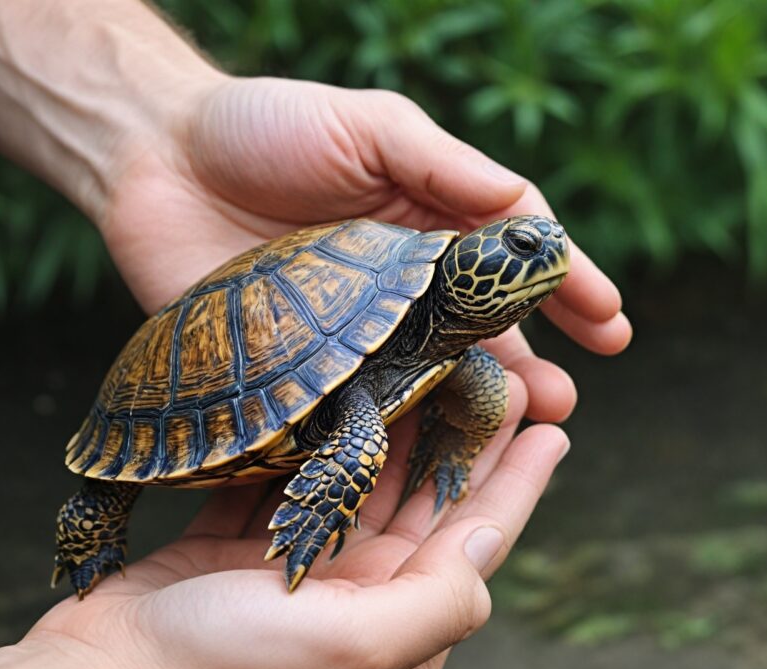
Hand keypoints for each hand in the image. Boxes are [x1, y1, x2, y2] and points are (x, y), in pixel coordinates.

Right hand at [20, 378, 567, 668]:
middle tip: (497, 382)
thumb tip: (494, 539)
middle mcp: (358, 598)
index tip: (554, 426)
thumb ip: (439, 596)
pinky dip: (320, 444)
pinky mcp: (244, 546)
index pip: (476, 540)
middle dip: (464, 443)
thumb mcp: (357, 646)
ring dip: (399, 431)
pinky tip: (340, 402)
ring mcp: (300, 570)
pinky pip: (297, 484)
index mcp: (397, 628)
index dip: (518, 482)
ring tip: (428, 374)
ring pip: (366, 486)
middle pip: (428, 504)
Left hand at [103, 77, 631, 426]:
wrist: (155, 157)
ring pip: (426, 375)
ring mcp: (350, 331)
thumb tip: (525, 202)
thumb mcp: (364, 125)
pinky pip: (356, 401)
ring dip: (474, 403)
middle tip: (565, 400)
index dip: (565, 286)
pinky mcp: (299, 365)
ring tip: (520, 426)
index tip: (611, 319)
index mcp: (421, 224)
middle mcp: (396, 285)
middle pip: (476, 331)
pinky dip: (397, 425)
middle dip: (529, 363)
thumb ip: (440, 163)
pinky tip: (424, 446)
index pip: (507, 260)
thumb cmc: (262, 128)